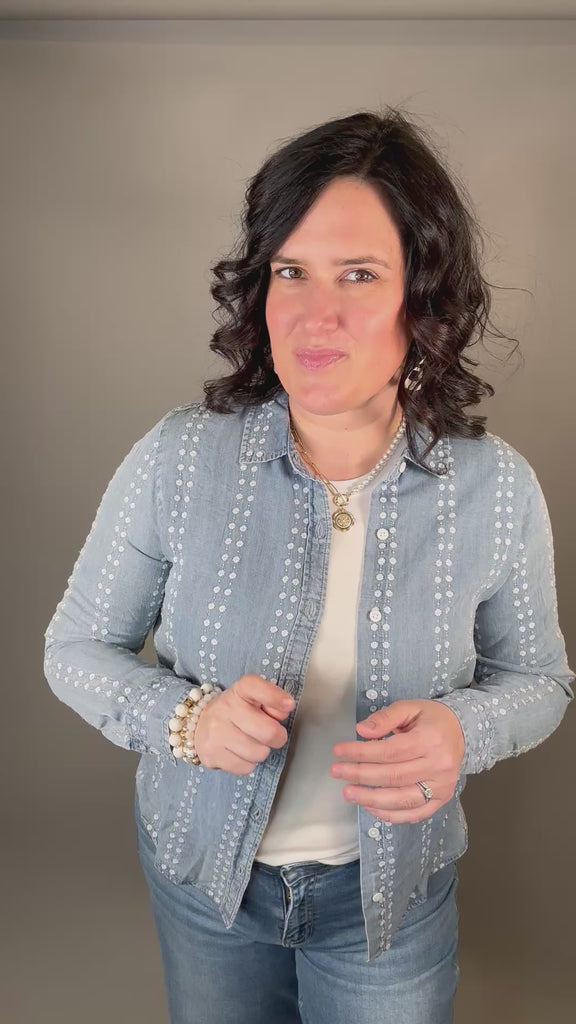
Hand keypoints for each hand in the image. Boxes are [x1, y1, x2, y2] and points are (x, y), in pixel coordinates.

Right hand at [193, 674, 294, 773]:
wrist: (198, 725)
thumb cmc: (237, 712)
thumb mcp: (253, 699)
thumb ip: (273, 702)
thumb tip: (285, 710)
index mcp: (238, 690)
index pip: (254, 686)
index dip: (274, 696)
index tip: (288, 704)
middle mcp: (225, 708)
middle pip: (268, 731)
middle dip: (277, 737)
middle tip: (273, 735)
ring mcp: (216, 732)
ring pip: (259, 753)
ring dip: (261, 751)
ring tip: (253, 743)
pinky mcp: (211, 754)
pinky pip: (246, 768)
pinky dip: (248, 763)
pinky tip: (240, 753)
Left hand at [330, 699, 465, 823]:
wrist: (462, 732)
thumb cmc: (431, 719)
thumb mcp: (409, 707)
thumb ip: (385, 718)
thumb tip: (362, 731)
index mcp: (430, 740)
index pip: (389, 751)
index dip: (361, 753)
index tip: (339, 751)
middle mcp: (438, 766)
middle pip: (392, 776)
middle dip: (360, 775)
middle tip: (337, 771)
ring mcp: (441, 786)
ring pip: (402, 800)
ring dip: (371, 799)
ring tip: (348, 793)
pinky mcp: (441, 800)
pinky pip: (414, 814)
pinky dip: (390, 815)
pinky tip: (370, 807)